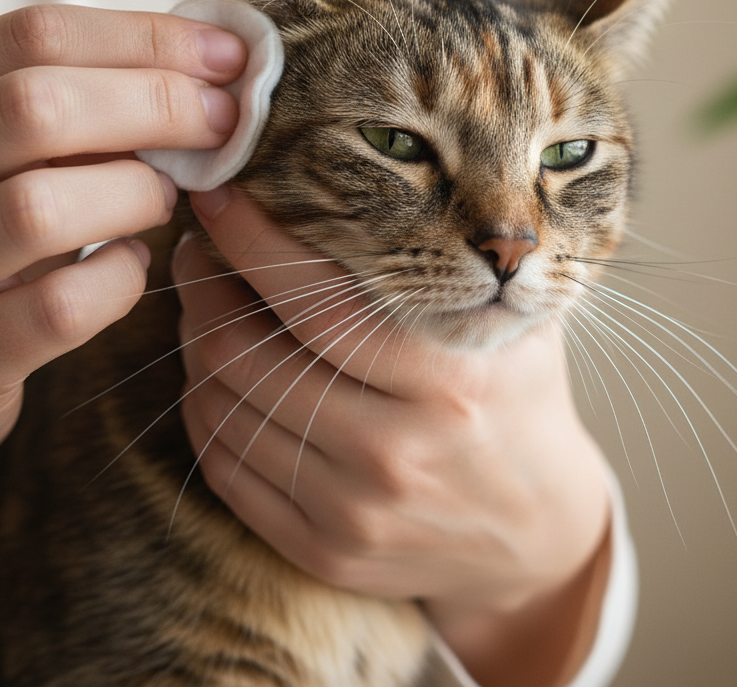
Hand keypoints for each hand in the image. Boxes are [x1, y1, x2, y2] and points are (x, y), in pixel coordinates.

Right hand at [0, 4, 246, 515]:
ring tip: (161, 198)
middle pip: (30, 107)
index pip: (28, 35)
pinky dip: (119, 279)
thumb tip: (206, 64)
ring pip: (37, 207)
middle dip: (156, 104)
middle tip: (223, 122)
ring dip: (132, 193)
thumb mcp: (6, 155)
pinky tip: (129, 265)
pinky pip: (56, 309)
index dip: (145, 37)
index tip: (227, 55)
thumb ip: (76, 106)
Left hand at [176, 185, 611, 686]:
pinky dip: (206, 408)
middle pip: (247, 356)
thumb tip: (368, 186)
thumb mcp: (519, 325)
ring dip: (198, 343)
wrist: (538, 535)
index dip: (251, 243)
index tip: (219, 198)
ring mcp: (354, 511)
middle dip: (203, 288)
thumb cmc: (522, 405)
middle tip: (200, 251)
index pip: (317, 303)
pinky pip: (226, 467)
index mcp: (448, 382)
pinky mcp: (324, 550)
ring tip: (206, 305)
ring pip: (224, 409)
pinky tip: (217, 372)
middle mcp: (396, 452)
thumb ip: (458, 264)